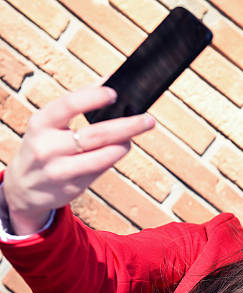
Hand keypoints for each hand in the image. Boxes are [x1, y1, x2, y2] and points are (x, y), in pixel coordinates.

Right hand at [3, 84, 155, 234]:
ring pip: (103, 156)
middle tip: (148, 120)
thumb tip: (111, 82)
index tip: (115, 93)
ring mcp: (60, 170)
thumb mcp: (49, 123)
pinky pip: (101, 170)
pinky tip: (119, 149)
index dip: (94, 97)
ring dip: (124, 145)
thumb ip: (77, 105)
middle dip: (128, 126)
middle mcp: (48, 147)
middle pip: (96, 134)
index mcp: (41, 123)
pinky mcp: (72, 188)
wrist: (23, 187)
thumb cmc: (45, 144)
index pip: (69, 105)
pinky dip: (113, 158)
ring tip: (133, 137)